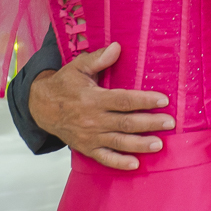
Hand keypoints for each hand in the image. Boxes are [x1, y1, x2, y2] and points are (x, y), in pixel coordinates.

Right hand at [29, 42, 173, 169]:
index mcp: (93, 98)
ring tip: (159, 144)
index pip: (123, 100)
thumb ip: (98, 59)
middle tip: (170, 123)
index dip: (144, 100)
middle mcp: (93, 119)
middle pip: (126, 123)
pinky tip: (135, 164)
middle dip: (150, 123)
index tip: (163, 100)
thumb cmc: (64, 84)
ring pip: (119, 142)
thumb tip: (117, 46)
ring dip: (140, 144)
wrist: (41, 107)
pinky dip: (119, 163)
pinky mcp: (86, 148)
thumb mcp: (78, 67)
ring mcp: (90, 136)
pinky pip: (104, 158)